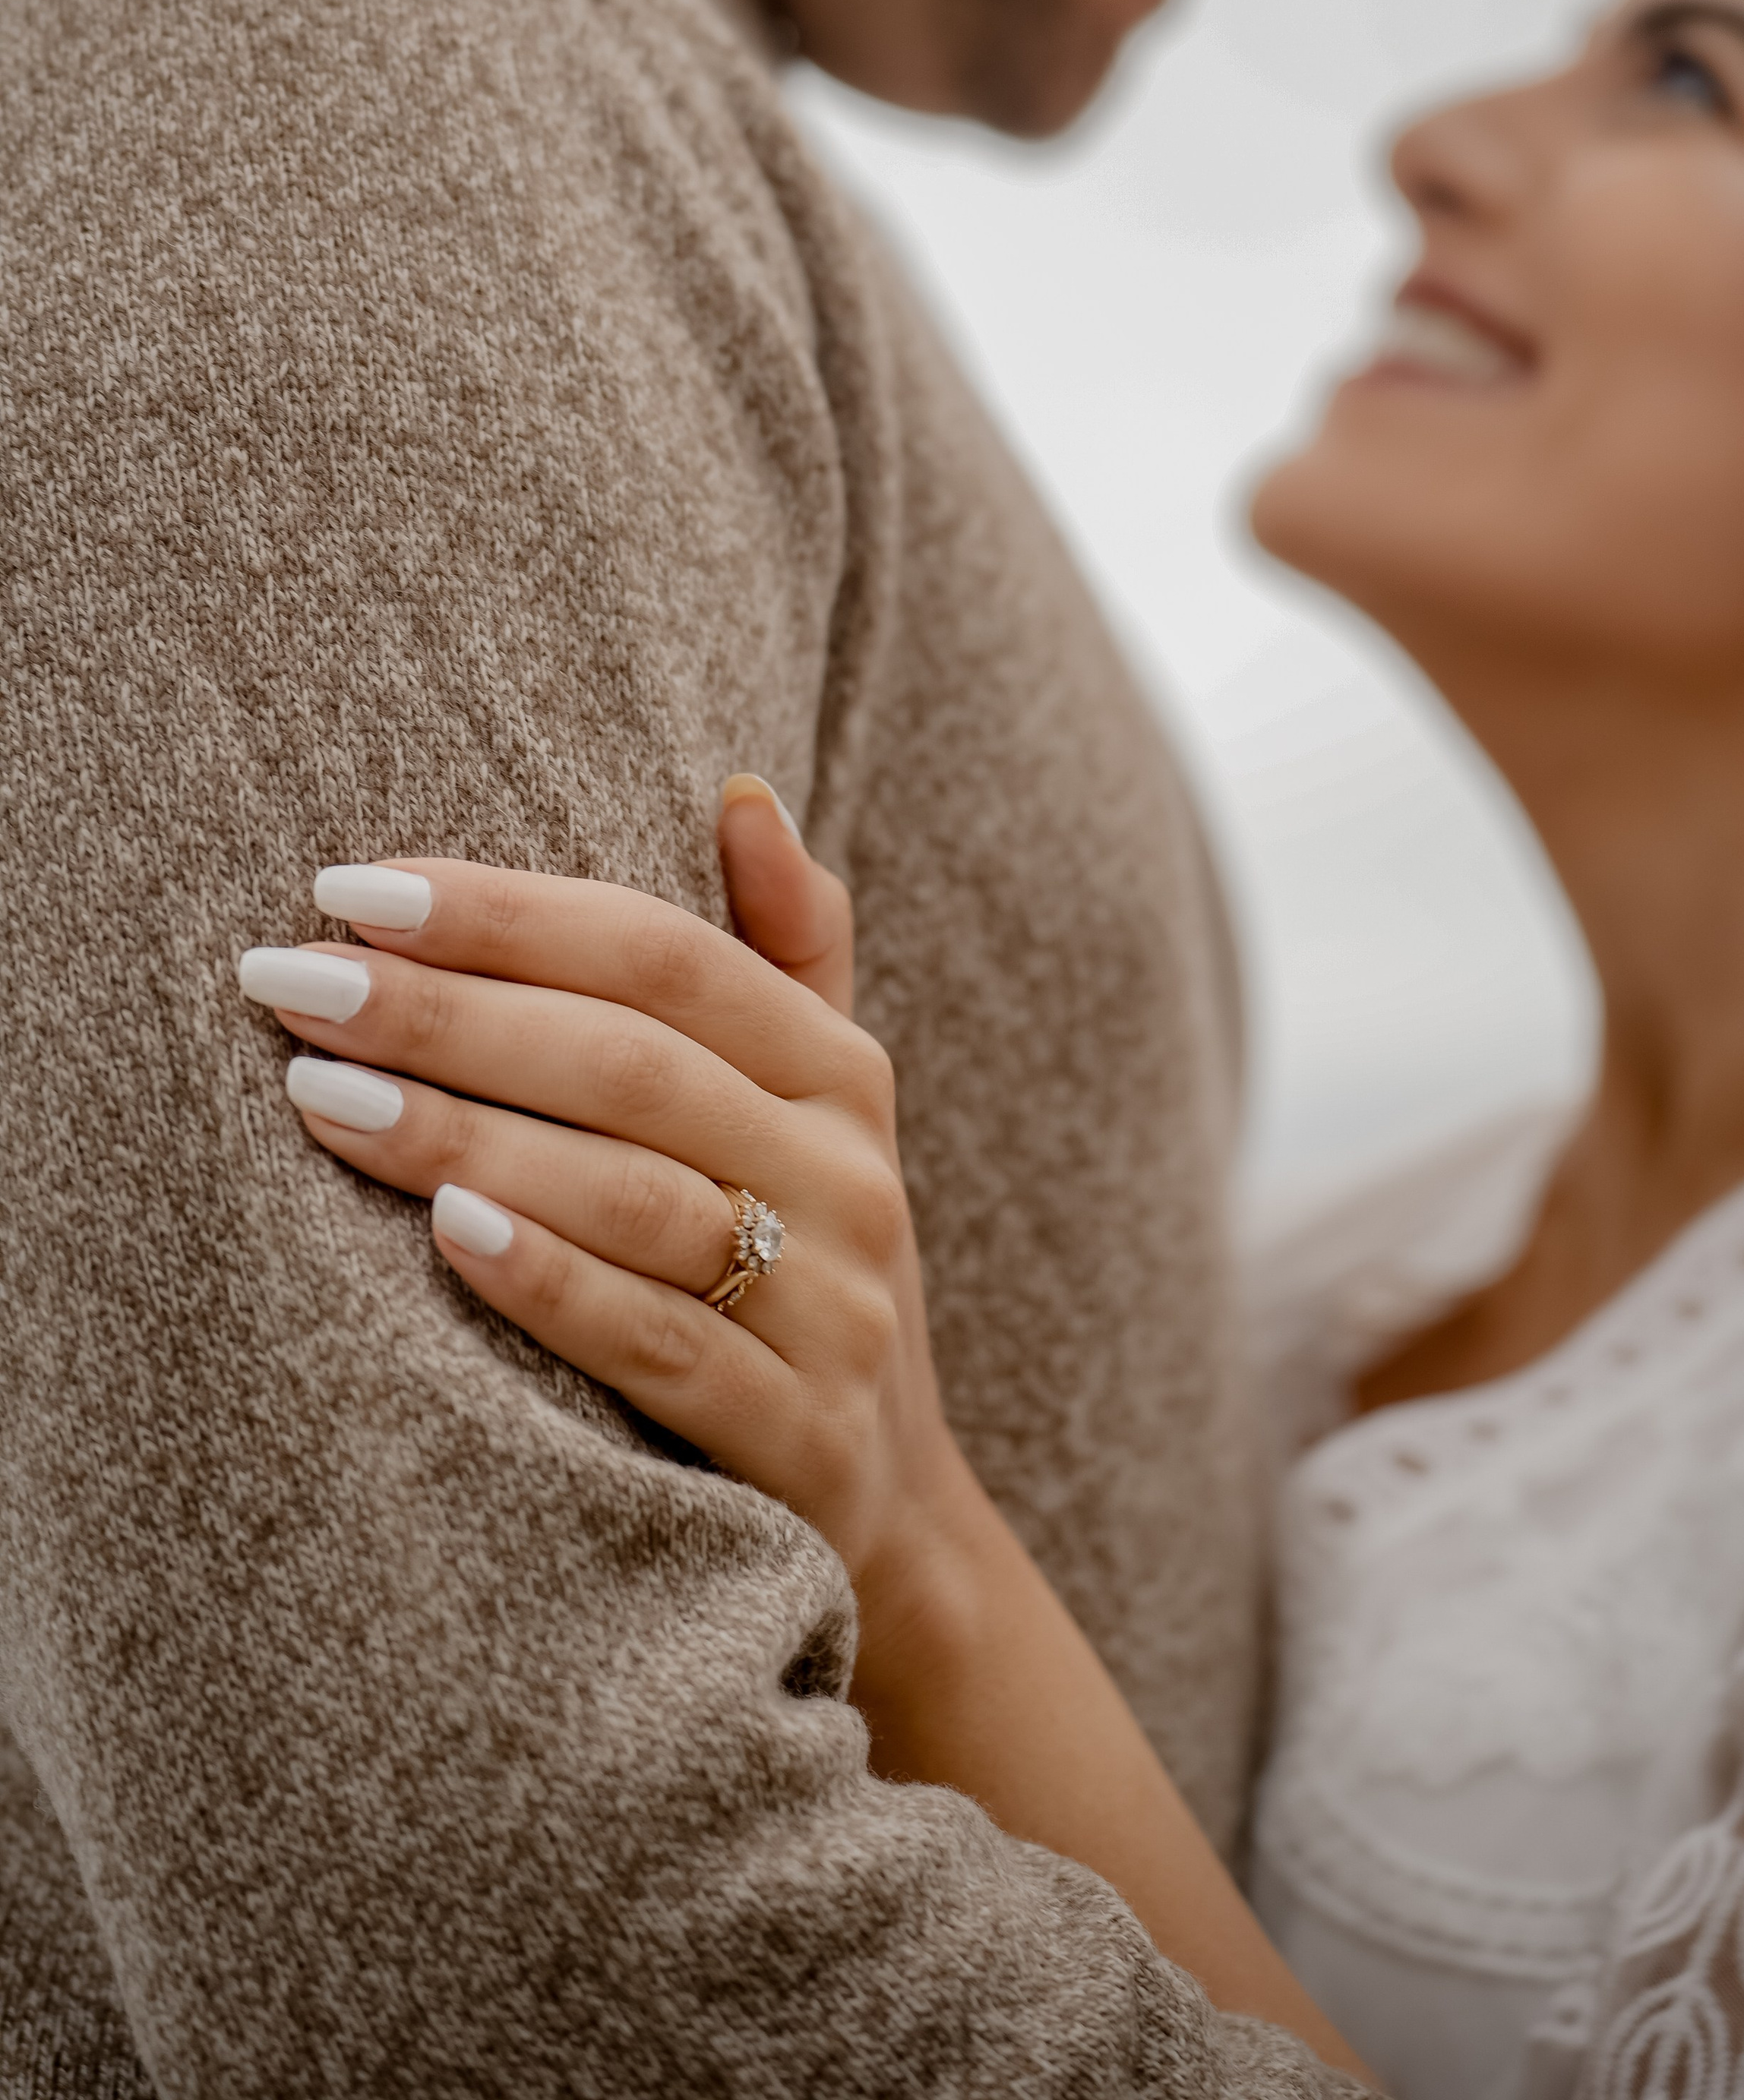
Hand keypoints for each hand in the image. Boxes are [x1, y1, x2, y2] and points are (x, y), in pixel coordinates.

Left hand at [239, 785, 974, 1602]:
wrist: (887, 1517)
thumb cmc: (798, 1270)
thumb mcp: (821, 1107)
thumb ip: (787, 950)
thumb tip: (742, 791)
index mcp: (843, 1072)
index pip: (666, 954)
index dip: (508, 913)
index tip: (352, 886)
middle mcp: (851, 1177)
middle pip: (631, 1063)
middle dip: (446, 1013)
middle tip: (291, 980)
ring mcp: (836, 1310)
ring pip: (634, 1194)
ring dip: (464, 1133)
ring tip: (315, 1094)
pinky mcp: (801, 1439)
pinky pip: (661, 1344)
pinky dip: (550, 1280)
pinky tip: (443, 1231)